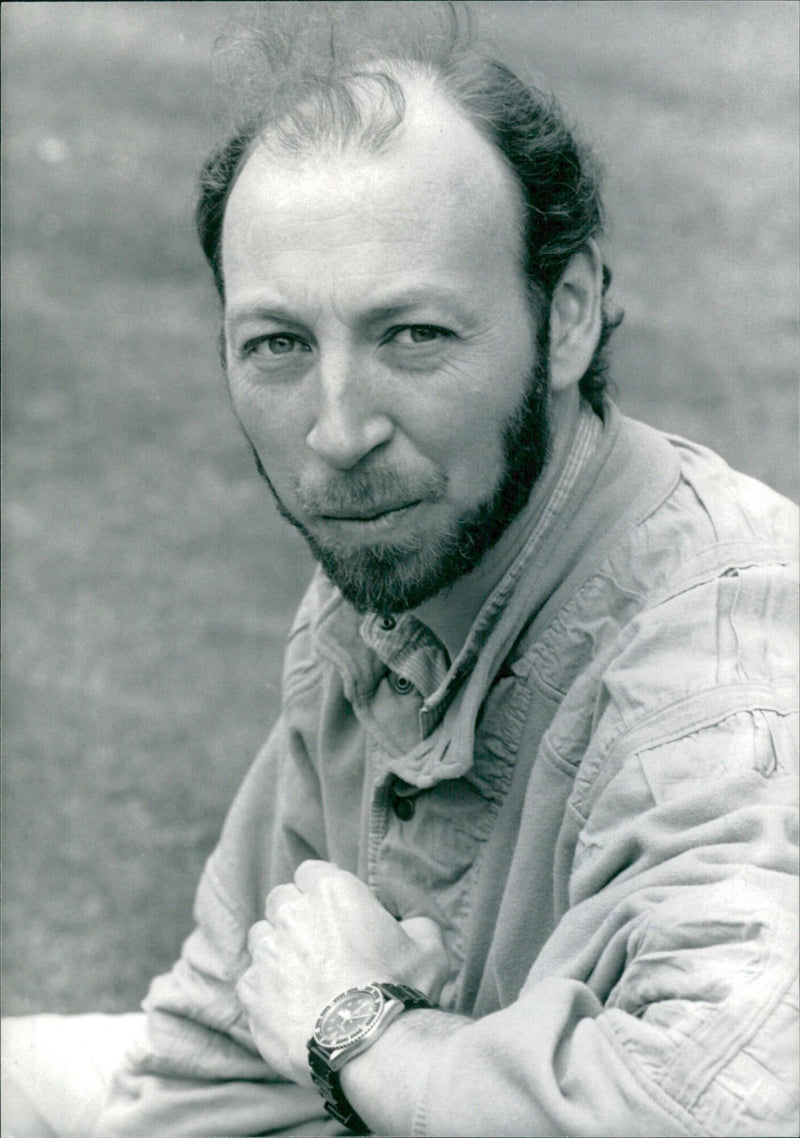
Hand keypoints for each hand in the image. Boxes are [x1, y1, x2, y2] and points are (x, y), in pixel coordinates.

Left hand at [236, 860, 448, 1085]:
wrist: (367, 1044)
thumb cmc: (400, 990)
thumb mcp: (428, 948)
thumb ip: (416, 926)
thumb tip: (412, 927)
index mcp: (332, 891)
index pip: (311, 871)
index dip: (320, 889)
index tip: (331, 910)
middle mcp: (292, 913)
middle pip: (280, 898)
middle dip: (293, 913)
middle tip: (315, 941)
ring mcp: (267, 951)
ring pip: (260, 936)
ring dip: (275, 948)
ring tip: (298, 976)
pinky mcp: (251, 990)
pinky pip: (249, 980)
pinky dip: (263, 989)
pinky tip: (287, 1007)